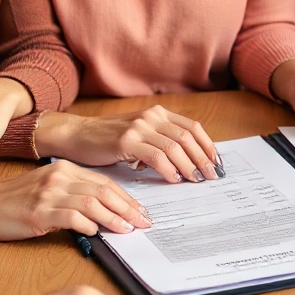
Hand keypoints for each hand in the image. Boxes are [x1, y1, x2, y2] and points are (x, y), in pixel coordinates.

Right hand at [0, 159, 152, 240]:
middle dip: (128, 208)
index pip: (105, 182)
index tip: (142, 212)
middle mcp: (59, 177)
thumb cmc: (14, 202)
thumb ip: (74, 196)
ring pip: (92, 203)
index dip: (127, 198)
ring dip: (114, 218)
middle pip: (104, 190)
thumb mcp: (47, 191)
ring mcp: (48, 193)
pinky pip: (71, 217)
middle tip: (144, 223)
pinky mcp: (38, 211)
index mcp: (65, 169)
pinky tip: (97, 233)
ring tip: (127, 230)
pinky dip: (87, 225)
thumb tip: (106, 213)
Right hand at [38, 104, 221, 181]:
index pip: (192, 128)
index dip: (207, 146)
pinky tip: (173, 178)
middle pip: (187, 137)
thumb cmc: (107, 139)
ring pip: (174, 147)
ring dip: (188, 166)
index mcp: (157, 114)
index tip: (216, 163)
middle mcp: (151, 116)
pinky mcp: (126, 140)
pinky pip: (156, 155)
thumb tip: (187, 162)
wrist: (77, 135)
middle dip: (202, 158)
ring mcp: (139, 127)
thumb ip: (160, 142)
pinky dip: (168, 168)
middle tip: (211, 176)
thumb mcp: (139, 136)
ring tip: (195, 180)